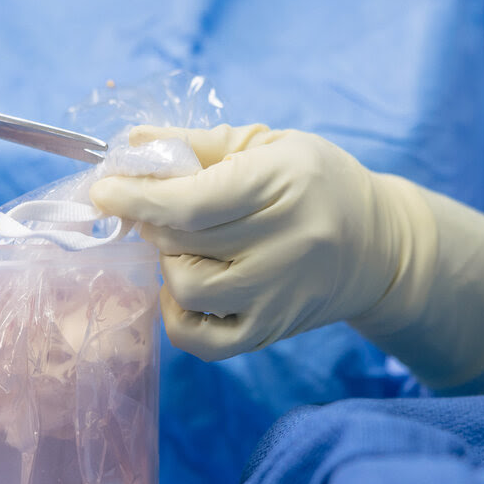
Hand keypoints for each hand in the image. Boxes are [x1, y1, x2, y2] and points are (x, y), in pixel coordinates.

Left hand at [90, 123, 483, 393]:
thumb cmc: (313, 184)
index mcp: (284, 184)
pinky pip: (200, 341)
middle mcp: (287, 243)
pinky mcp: (270, 331)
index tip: (104, 190)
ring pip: (186, 290)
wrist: (379, 246)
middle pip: (181, 243)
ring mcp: (279, 294)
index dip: (137, 198)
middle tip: (159, 211)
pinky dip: (177, 316)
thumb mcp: (267, 144)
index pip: (192, 201)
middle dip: (152, 223)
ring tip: (187, 248)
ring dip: (168, 265)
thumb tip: (131, 144)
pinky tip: (188, 290)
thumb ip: (196, 143)